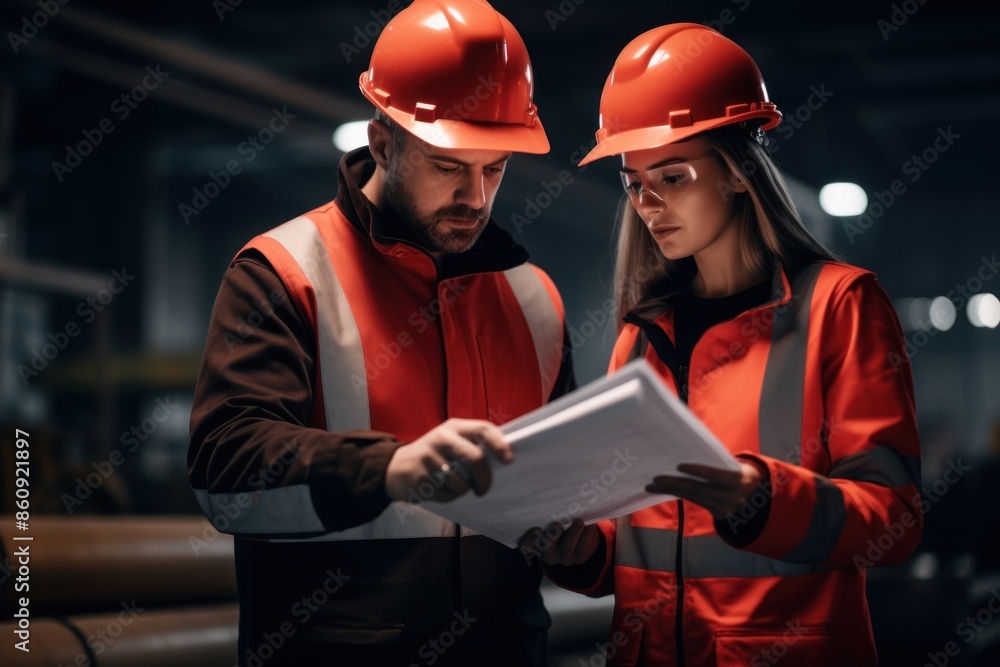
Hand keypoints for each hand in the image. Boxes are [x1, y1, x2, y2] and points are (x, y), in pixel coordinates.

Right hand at [385, 418, 511, 502]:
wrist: (395, 467)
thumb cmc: (434, 454)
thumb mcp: (449, 439)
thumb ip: (472, 443)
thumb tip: (505, 456)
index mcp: (453, 427)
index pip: (482, 429)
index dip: (499, 444)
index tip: (509, 460)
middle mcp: (441, 439)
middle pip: (475, 458)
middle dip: (485, 479)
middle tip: (483, 489)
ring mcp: (428, 458)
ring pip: (461, 483)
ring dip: (463, 491)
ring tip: (454, 486)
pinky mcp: (419, 478)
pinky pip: (447, 495)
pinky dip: (449, 497)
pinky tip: (439, 490)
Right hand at [517, 520, 601, 565]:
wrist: (572, 543)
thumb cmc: (552, 527)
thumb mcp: (545, 524)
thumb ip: (544, 515)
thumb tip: (546, 491)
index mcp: (535, 545)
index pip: (526, 545)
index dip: (529, 539)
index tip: (535, 528)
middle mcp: (548, 553)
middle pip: (547, 549)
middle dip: (552, 537)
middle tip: (557, 524)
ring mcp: (563, 557)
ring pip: (568, 547)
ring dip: (573, 533)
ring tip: (579, 521)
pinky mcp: (578, 556)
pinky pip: (584, 546)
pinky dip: (588, 533)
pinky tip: (592, 522)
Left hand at [646, 461, 763, 518]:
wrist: (757, 498)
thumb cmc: (741, 473)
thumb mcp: (737, 465)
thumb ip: (718, 461)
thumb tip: (690, 447)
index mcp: (739, 479)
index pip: (716, 475)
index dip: (698, 471)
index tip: (679, 465)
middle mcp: (732, 496)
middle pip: (699, 489)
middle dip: (675, 483)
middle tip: (656, 478)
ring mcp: (724, 508)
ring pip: (692, 497)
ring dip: (670, 491)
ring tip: (652, 485)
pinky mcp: (716, 514)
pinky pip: (693, 502)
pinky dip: (677, 495)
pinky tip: (663, 490)